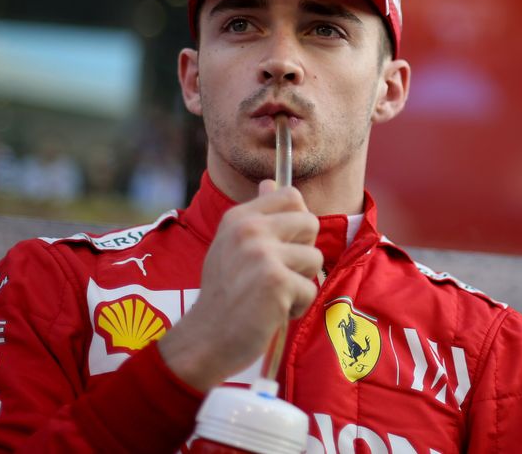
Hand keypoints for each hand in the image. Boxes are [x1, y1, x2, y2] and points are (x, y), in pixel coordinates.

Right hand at [158, 180, 321, 390]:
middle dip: (304, 252)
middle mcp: (249, 230)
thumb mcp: (231, 245)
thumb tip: (271, 182)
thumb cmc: (224, 295)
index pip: (291, 195)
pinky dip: (297, 307)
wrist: (206, 339)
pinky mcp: (276, 282)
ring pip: (315, 259)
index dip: (297, 222)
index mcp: (239, 217)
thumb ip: (256, 215)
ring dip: (301, 283)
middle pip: (311, 223)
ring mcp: (262, 255)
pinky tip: (272, 313)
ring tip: (273, 296)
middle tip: (278, 274)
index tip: (282, 245)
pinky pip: (311, 290)